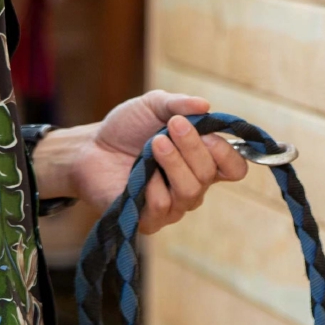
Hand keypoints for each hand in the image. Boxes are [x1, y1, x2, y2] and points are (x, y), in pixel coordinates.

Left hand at [29, 90, 248, 233]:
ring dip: (174, 163)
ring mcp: (172, 205)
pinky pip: (162, 207)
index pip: (234, 168)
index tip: (208, 132)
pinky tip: (139, 172)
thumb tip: (205, 105)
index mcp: (201, 159)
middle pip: (210, 175)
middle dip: (194, 147)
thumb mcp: (154, 105)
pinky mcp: (149, 220)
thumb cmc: (126, 127)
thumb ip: (179, 104)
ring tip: (155, 143)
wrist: (90, 148)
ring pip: (190, 192)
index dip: (227, 152)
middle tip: (172, 126)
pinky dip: (152, 185)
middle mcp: (193, 185)